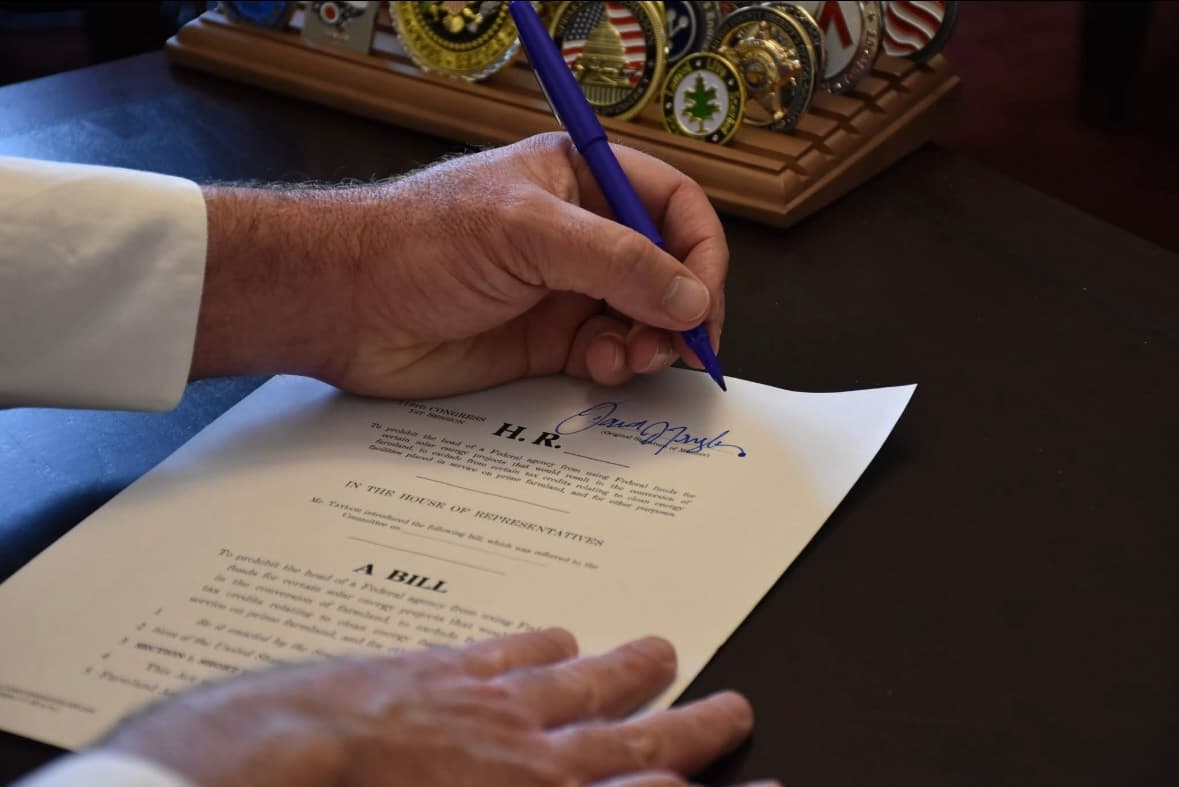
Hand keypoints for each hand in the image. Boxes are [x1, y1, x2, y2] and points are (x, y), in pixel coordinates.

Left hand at [100, 629, 772, 786]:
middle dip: (682, 724)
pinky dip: (537, 643)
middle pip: (621, 732)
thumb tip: (625, 785)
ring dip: (622, 667)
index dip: (687, 770)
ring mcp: (477, 703)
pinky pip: (502, 648)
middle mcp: (515, 747)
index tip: (734, 746)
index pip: (634, 784)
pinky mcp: (432, 669)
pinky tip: (554, 634)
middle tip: (727, 706)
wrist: (263, 766)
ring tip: (658, 650)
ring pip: (573, 679)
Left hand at [192, 132, 726, 397]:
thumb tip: (689, 295)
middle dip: (681, 308)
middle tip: (679, 344)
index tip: (702, 299)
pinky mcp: (548, 342)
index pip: (673, 205)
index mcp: (581, 179)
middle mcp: (581, 233)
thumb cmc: (414, 243)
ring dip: (652, 343)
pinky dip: (617, 366)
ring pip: (644, 319)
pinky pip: (608, 355)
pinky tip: (598, 368)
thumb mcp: (525, 233)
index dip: (700, 251)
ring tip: (632, 357)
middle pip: (668, 268)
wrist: (345, 307)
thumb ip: (616, 261)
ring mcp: (566, 290)